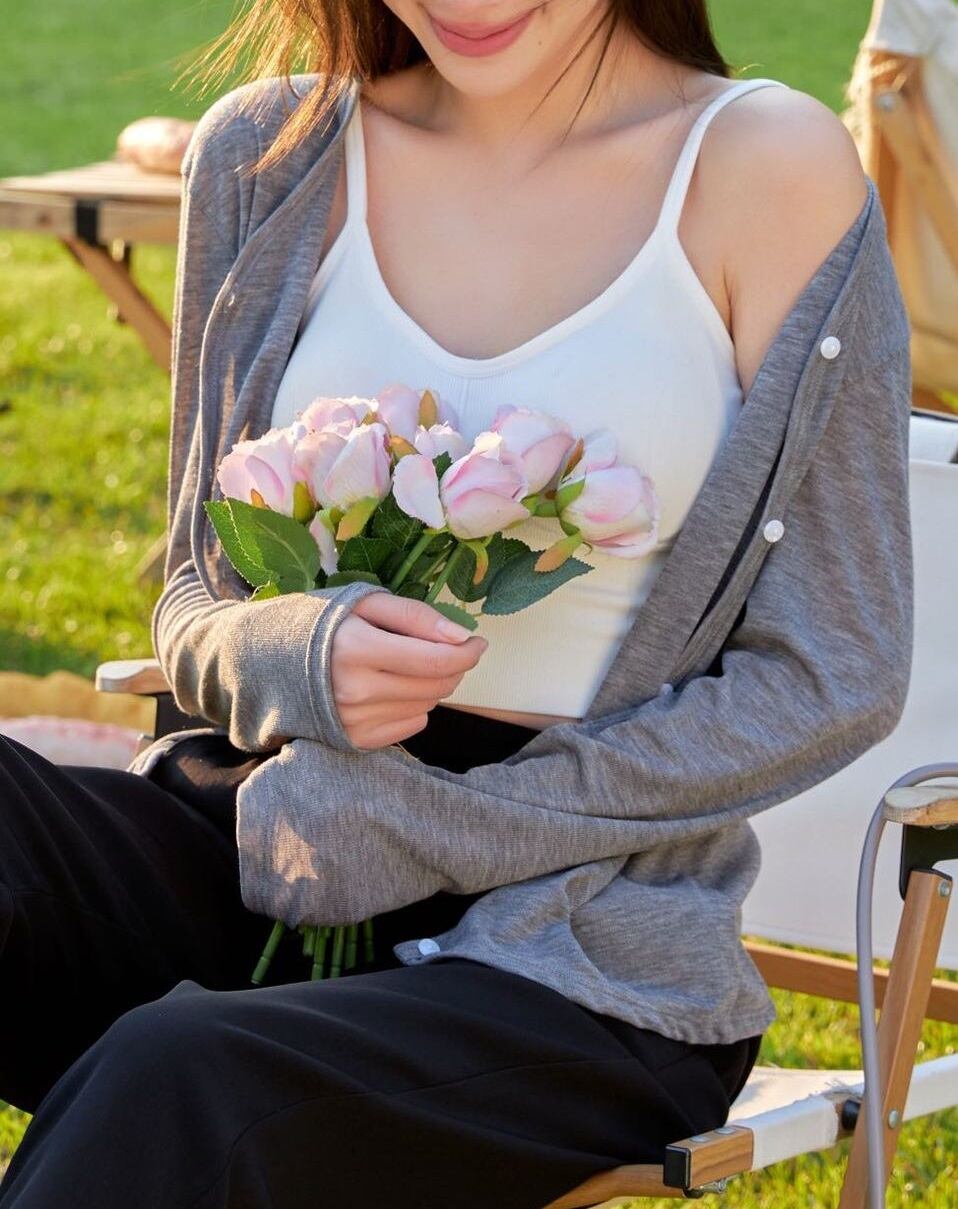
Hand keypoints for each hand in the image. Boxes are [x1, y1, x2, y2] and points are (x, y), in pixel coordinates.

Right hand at [330, 592, 487, 749]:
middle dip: (452, 667)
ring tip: (407, 666)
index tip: (476, 642)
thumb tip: (462, 637)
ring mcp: (353, 720)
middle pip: (436, 686)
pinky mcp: (354, 740)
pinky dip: (413, 706)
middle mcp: (355, 691)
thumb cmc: (324, 624)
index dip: (467, 652)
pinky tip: (391, 688)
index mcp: (356, 649)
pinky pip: (411, 726)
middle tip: (442, 650)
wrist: (271, 660)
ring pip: (427, 706)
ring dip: (431, 685)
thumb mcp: (367, 603)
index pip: (435, 660)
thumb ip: (417, 616)